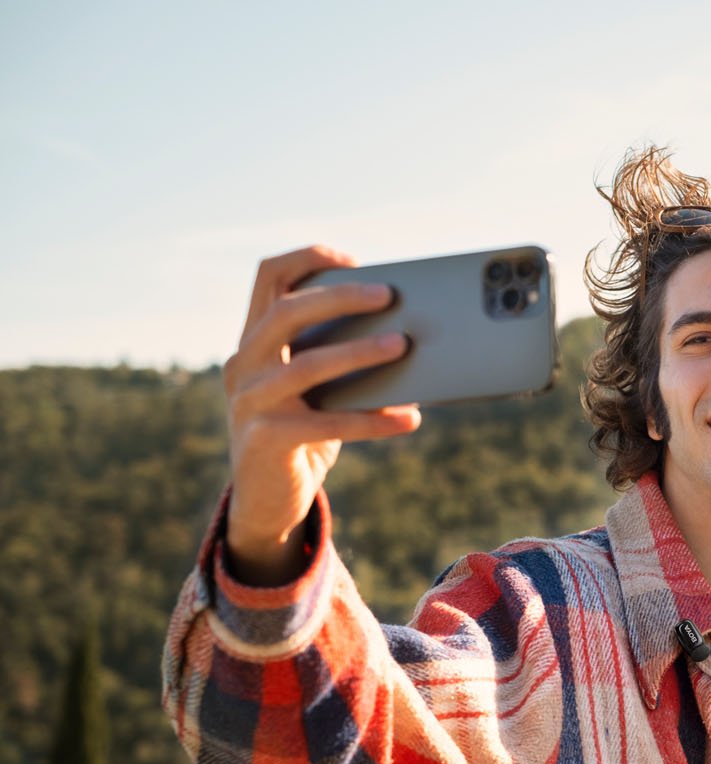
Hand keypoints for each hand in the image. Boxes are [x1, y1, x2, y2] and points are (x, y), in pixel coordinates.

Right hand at [222, 245, 420, 584]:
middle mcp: (242, 363)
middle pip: (285, 311)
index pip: (267, 277)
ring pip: (305, 365)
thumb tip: (410, 336)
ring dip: (359, 352)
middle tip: (389, 296)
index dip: (307, 258)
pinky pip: (325, 424)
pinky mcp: (264, 439)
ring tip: (404, 345)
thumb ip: (339, 358)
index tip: (354, 259)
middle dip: (339, 297)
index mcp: (254, 341)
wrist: (268, 501)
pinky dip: (372, 421)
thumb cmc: (304, 434)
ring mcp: (248, 401)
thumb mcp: (317, 390)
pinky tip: (410, 418)